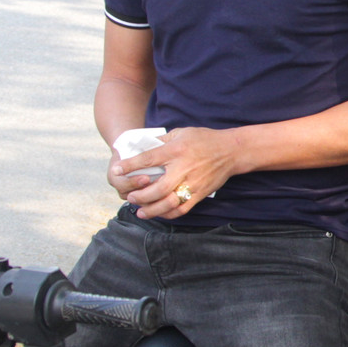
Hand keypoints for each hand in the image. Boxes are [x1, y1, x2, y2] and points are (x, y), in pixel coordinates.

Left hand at [109, 127, 236, 219]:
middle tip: (130, 197)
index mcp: (176, 151)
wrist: (231, 151)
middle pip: (157, 188)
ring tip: (140, 211)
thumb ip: (162, 141)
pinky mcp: (200, 193)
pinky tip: (159, 214)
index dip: (130, 165)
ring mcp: (192, 183)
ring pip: (168, 203)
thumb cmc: (204, 139)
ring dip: (152, 209)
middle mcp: (183, 168)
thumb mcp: (181, 132)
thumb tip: (143, 147)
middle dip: (140, 195)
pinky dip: (168, 214)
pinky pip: (182, 208)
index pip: (148, 159)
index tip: (116, 169)